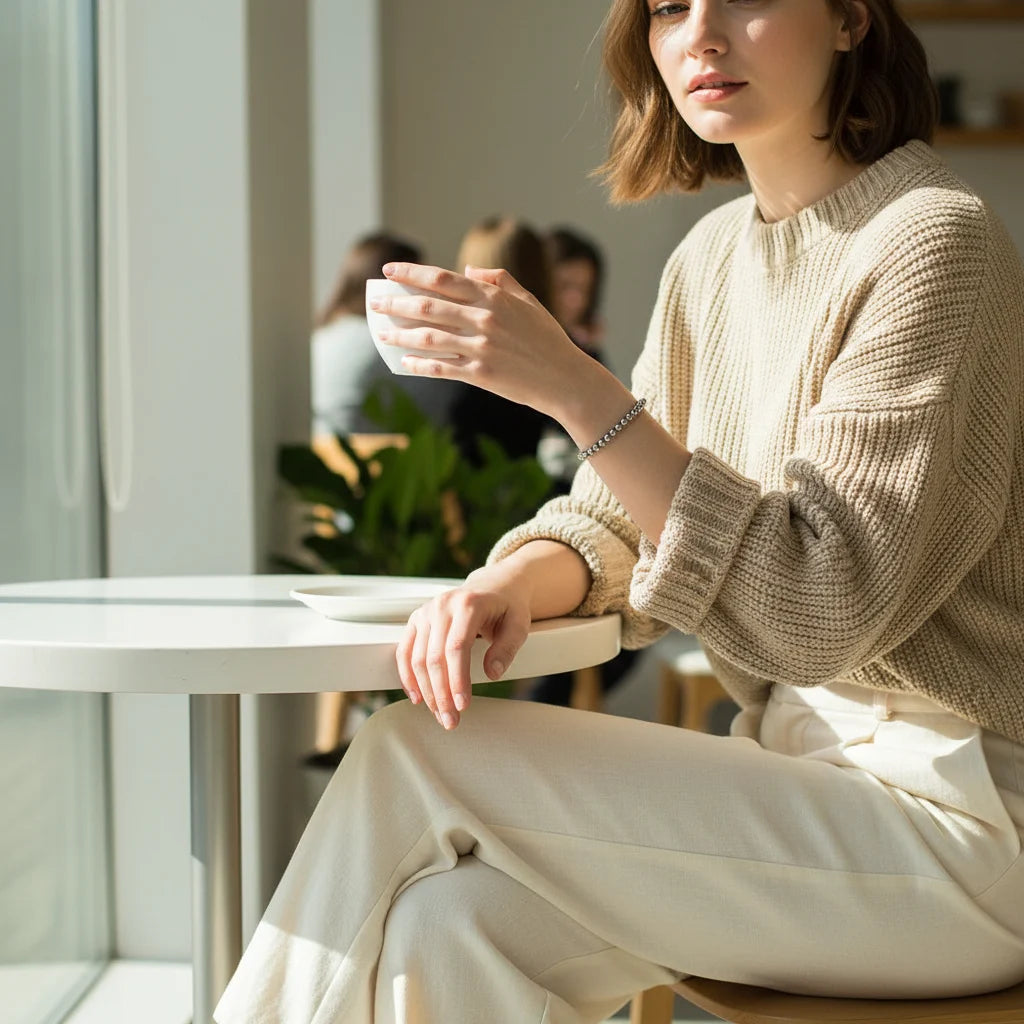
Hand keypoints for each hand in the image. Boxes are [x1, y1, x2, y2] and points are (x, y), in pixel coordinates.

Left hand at [369, 262, 588, 420]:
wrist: (565, 380)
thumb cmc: (548, 339)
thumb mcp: (529, 302)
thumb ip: (500, 281)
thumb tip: (467, 269)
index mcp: (495, 298)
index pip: (443, 280)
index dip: (412, 273)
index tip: (390, 270)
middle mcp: (485, 321)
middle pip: (428, 307)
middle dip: (396, 303)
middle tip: (376, 302)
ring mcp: (481, 349)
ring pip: (429, 338)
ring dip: (400, 334)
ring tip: (382, 332)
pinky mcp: (480, 376)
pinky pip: (442, 367)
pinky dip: (419, 364)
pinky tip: (403, 360)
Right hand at [395, 567, 531, 729]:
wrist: (494, 586)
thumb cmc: (507, 607)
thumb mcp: (519, 625)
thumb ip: (507, 648)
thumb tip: (492, 673)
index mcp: (469, 604)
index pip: (457, 647)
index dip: (457, 679)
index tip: (463, 705)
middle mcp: (442, 605)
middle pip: (434, 656)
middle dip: (441, 693)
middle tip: (451, 721)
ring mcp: (426, 611)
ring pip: (417, 658)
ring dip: (426, 691)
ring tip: (440, 714)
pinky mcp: (417, 619)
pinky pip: (405, 651)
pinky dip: (407, 677)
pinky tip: (417, 697)